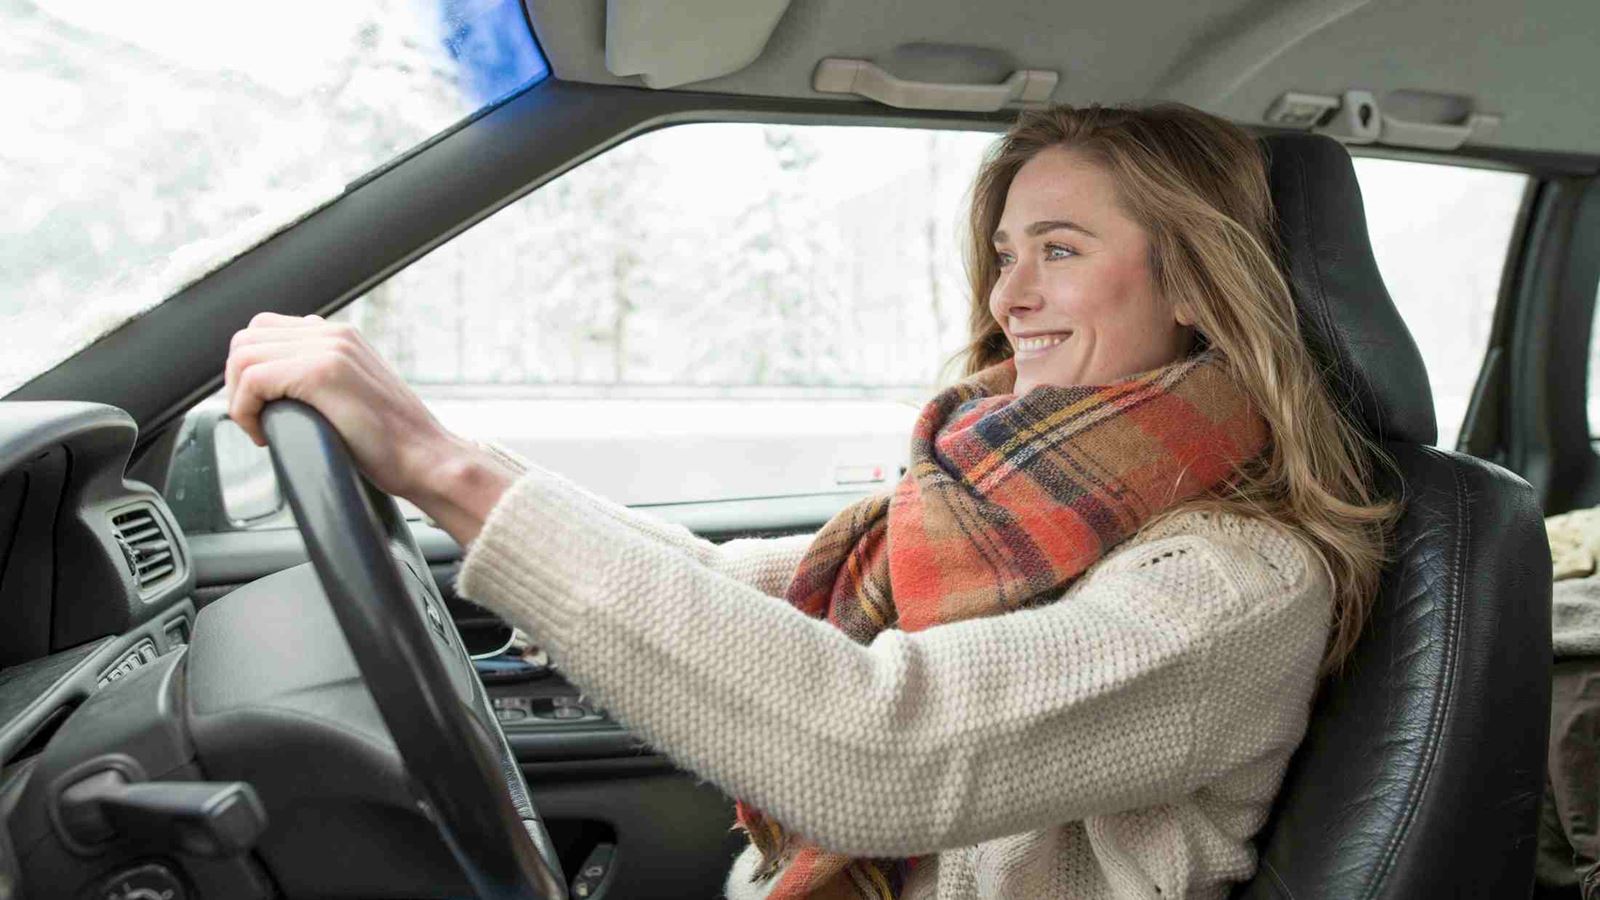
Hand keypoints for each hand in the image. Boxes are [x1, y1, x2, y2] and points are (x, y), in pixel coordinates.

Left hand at [224, 313, 513, 545]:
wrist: (427, 459)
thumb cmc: (393, 443)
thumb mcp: (354, 395)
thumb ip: (323, 378)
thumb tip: (280, 386)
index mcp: (340, 336)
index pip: (265, 330)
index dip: (251, 371)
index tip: (264, 408)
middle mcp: (333, 333)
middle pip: (247, 337)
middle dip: (237, 383)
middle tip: (256, 419)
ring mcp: (329, 349)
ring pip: (243, 356)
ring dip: (239, 398)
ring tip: (261, 428)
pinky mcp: (322, 373)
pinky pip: (253, 381)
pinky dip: (246, 412)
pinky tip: (266, 435)